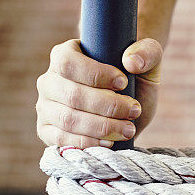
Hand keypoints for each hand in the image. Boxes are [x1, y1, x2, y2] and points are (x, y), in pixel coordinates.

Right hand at [36, 38, 162, 147]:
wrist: (128, 109)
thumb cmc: (135, 79)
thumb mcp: (148, 60)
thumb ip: (147, 52)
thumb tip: (131, 62)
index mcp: (64, 55)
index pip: (68, 63)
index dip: (95, 75)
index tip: (123, 83)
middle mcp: (49, 81)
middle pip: (72, 95)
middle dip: (108, 106)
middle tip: (134, 110)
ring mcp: (46, 107)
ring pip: (68, 119)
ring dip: (102, 126)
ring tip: (128, 128)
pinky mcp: (47, 131)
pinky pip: (60, 139)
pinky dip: (86, 143)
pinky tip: (109, 142)